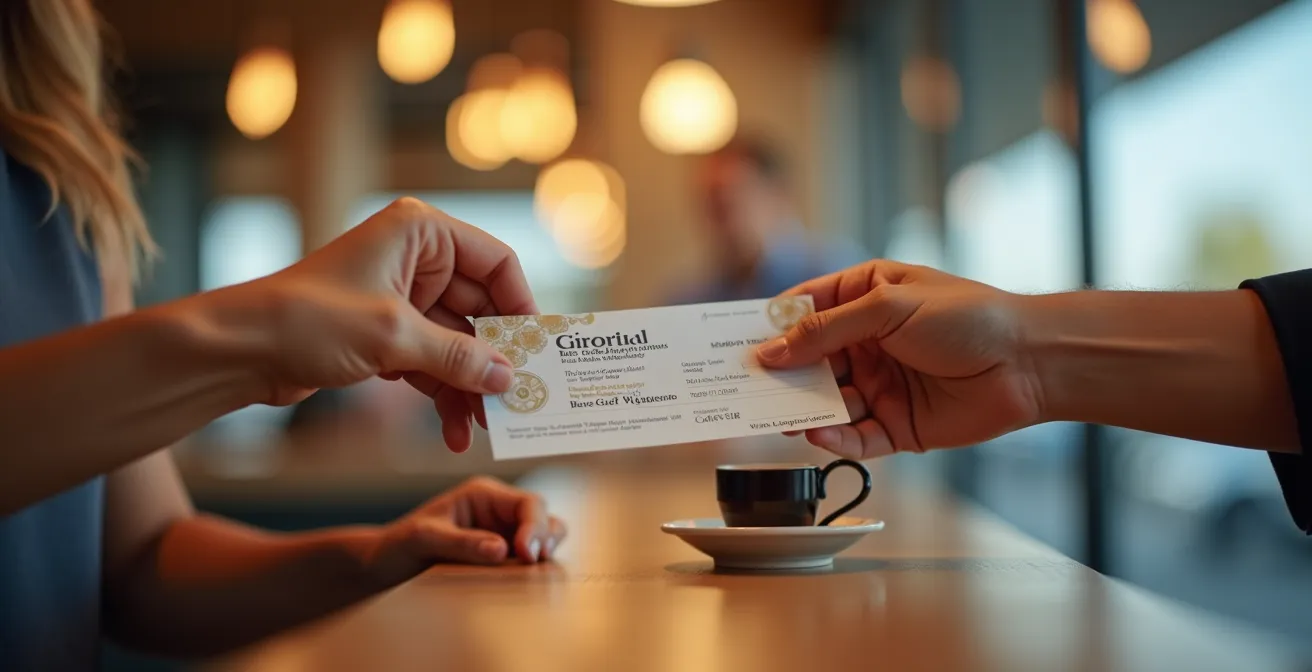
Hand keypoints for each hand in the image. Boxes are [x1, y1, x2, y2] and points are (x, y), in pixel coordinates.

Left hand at [225, 198, 535, 450]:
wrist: (237, 350)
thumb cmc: (306, 320)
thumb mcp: (393, 337)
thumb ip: (458, 356)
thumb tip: (510, 378)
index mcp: (421, 233)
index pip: (497, 263)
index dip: (521, 307)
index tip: (538, 351)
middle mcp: (417, 259)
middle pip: (482, 310)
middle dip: (496, 360)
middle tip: (519, 401)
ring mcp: (403, 299)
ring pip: (459, 344)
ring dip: (472, 386)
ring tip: (486, 428)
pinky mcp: (388, 335)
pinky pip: (435, 364)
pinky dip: (446, 395)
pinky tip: (457, 431)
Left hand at [368, 476, 566, 581]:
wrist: (382, 566)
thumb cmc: (399, 546)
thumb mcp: (424, 540)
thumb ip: (462, 543)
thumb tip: (502, 549)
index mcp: (483, 494)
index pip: (528, 503)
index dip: (535, 528)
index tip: (527, 555)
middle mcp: (498, 511)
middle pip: (543, 517)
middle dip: (545, 539)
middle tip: (533, 564)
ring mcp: (502, 534)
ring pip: (544, 538)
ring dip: (545, 553)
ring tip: (534, 574)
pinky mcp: (500, 557)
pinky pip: (529, 561)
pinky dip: (535, 570)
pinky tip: (524, 582)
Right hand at [755, 261, 1043, 458]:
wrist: (1030, 363)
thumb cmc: (968, 317)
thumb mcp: (889, 307)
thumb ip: (826, 330)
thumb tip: (771, 350)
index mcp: (864, 298)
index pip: (803, 310)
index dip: (769, 326)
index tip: (731, 342)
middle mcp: (866, 343)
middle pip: (807, 361)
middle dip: (778, 375)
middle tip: (741, 388)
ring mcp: (879, 385)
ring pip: (825, 403)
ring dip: (801, 410)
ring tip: (775, 417)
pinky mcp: (895, 426)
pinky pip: (853, 437)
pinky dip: (832, 438)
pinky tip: (816, 434)